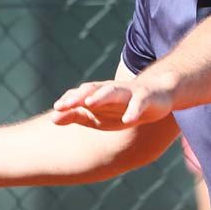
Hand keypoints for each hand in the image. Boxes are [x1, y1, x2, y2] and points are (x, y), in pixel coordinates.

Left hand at [51, 77, 173, 129]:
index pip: (82, 94)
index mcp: (99, 94)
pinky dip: (133, 110)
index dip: (69, 99)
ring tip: (89, 104)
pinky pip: (139, 103)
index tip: (57, 107)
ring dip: (101, 96)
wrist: (157, 96)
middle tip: (66, 104)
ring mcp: (130, 92)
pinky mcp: (147, 98)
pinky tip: (127, 120)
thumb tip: (52, 118)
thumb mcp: (98, 116)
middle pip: (94, 90)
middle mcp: (112, 90)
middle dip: (80, 96)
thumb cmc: (122, 108)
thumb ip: (76, 115)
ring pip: (114, 91)